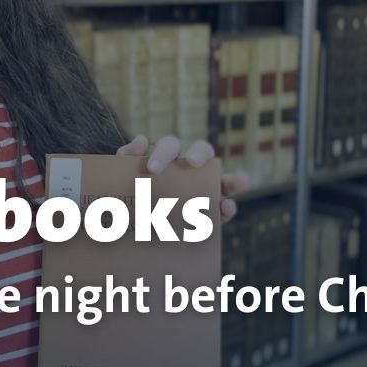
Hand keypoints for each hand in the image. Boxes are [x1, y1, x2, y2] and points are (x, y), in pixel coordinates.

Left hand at [116, 135, 249, 223]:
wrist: (135, 226)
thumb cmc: (133, 193)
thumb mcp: (125, 177)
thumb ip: (128, 158)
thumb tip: (141, 140)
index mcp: (169, 158)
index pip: (170, 146)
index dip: (163, 153)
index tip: (153, 169)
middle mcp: (190, 169)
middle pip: (202, 151)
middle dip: (199, 154)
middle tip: (194, 163)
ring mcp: (205, 189)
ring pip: (224, 179)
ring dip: (233, 179)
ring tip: (241, 181)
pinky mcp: (213, 211)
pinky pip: (225, 208)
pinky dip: (228, 208)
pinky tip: (226, 208)